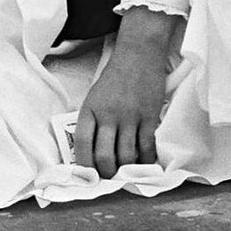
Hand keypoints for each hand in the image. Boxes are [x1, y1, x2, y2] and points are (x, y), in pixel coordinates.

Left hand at [73, 9, 178, 178]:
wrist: (138, 54)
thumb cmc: (115, 76)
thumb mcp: (95, 95)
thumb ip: (94, 120)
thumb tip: (93, 151)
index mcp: (90, 108)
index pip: (82, 143)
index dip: (83, 164)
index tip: (88, 174)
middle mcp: (108, 115)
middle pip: (104, 156)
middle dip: (106, 173)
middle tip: (109, 176)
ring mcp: (130, 117)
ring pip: (126, 156)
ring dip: (125, 169)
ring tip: (126, 171)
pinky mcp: (149, 117)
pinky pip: (147, 147)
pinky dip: (146, 160)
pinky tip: (145, 162)